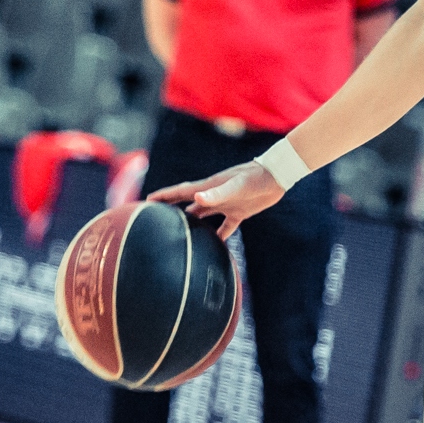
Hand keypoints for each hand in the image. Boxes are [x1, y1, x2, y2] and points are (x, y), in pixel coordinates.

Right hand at [152, 161, 280, 238]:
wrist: (276, 177)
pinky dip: (218, 235)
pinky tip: (215, 245)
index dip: (163, 196)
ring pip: (203, 214)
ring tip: (179, 232)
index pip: (180, 192)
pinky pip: (225, 227)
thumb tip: (197, 198)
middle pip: (187, 203)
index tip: (146, 200)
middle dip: (171, 208)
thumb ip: (217, 193)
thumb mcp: (236, 186)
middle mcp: (214, 195)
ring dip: (192, 222)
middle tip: (155, 215)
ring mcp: (226, 204)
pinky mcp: (239, 212)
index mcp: (208, 188)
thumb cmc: (255, 178)